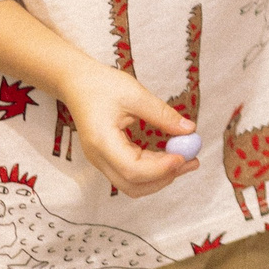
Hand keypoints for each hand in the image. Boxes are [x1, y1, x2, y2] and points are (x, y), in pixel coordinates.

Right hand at [57, 62, 198, 197]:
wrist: (76, 83)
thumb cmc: (102, 85)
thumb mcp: (135, 94)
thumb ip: (162, 115)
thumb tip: (189, 130)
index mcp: (102, 142)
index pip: (132, 169)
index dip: (161, 168)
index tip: (185, 156)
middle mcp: (99, 158)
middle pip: (133, 185)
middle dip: (165, 177)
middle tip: (192, 161)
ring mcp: (101, 161)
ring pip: (132, 184)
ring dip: (160, 177)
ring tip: (186, 159)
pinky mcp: (107, 159)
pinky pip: (131, 174)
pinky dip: (152, 170)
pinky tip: (169, 156)